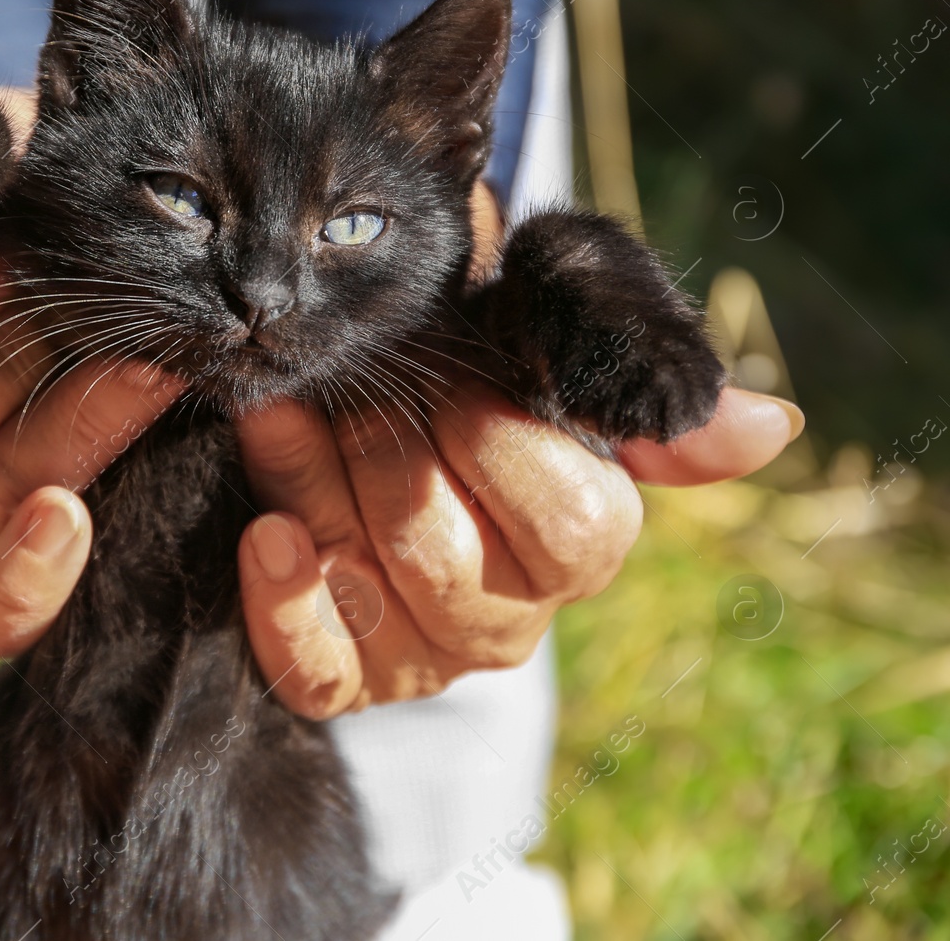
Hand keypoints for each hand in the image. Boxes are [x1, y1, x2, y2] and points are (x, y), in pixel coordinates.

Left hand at [232, 384, 803, 717]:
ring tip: (282, 420)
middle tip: (352, 389)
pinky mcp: (342, 679)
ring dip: (319, 493)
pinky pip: (317, 676)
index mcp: (580, 543)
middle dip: (387, 456)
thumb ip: (645, 398)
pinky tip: (268, 535)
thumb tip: (773, 427)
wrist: (354, 416)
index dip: (498, 445)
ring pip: (378, 597)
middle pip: (451, 560)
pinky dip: (285, 605)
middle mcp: (510, 618)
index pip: (573, 525)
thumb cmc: (459, 380)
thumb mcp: (548, 362)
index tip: (449, 378)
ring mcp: (423, 657)